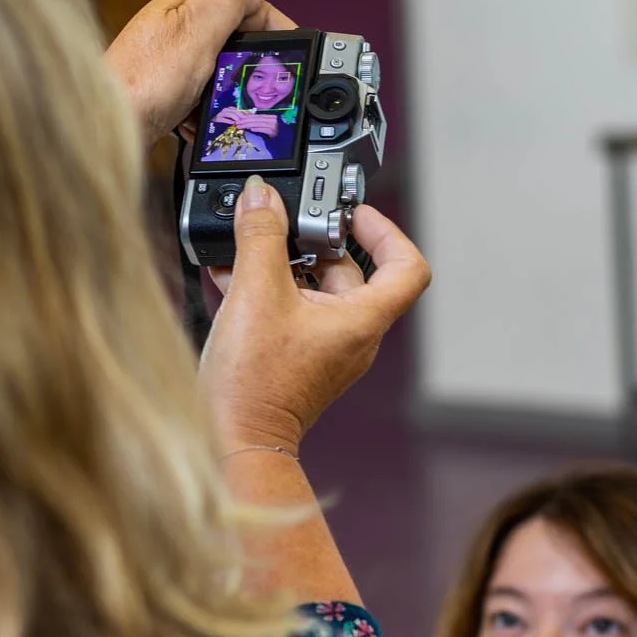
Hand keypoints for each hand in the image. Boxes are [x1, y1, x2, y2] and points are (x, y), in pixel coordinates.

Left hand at [105, 0, 298, 143]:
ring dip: (230, 90)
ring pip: (218, 71)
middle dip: (251, 62)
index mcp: (184, 6)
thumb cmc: (141, 83)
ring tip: (233, 108)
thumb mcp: (196, 32)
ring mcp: (168, 63)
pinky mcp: (163, 93)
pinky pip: (200, 99)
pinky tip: (203, 122)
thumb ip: (230, 0)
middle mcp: (174, 30)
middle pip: (232, 39)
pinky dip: (207, 111)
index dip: (272, 26)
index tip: (293, 52)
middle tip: (266, 85)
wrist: (106, 129)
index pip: (242, 3)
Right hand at [201, 180, 429, 452]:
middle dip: (314, 242)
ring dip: (283, 264)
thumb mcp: (255, 292)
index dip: (386, 230)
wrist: (234, 440)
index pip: (406, 266)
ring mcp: (326, 349)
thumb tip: (261, 196)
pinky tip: (230, 275)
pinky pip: (292, 310)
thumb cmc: (256, 384)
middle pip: (350, 270)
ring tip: (246, 247)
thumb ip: (260, 236)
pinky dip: (269, 289)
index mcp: (361, 320)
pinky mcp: (298, 359)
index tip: (352, 213)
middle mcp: (352, 336)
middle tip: (284, 223)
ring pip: (315, 289)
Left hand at [234, 112, 281, 136]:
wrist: (283, 139)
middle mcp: (272, 119)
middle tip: (237, 123)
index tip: (239, 119)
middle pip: (256, 119)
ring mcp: (273, 125)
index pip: (256, 116)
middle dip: (245, 121)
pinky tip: (251, 129)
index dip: (247, 117)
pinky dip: (256, 129)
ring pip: (257, 123)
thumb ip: (258, 122)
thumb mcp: (266, 126)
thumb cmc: (273, 133)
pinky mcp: (273, 131)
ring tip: (241, 126)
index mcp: (270, 116)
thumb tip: (247, 120)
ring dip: (248, 125)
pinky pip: (263, 129)